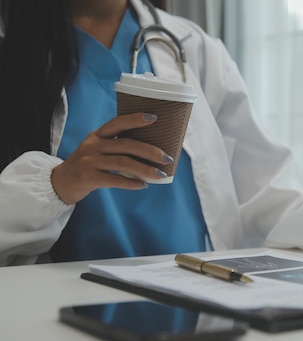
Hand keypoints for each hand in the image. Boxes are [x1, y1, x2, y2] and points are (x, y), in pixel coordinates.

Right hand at [51, 113, 172, 204]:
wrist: (61, 182)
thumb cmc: (87, 165)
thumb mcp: (97, 149)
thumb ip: (117, 147)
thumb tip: (151, 151)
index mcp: (97, 135)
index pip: (118, 123)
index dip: (135, 119)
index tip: (154, 118)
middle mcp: (93, 145)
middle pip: (126, 145)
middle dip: (150, 151)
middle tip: (167, 158)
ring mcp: (89, 161)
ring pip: (123, 163)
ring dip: (145, 169)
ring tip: (160, 174)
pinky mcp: (88, 177)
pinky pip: (114, 180)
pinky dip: (131, 183)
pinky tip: (144, 185)